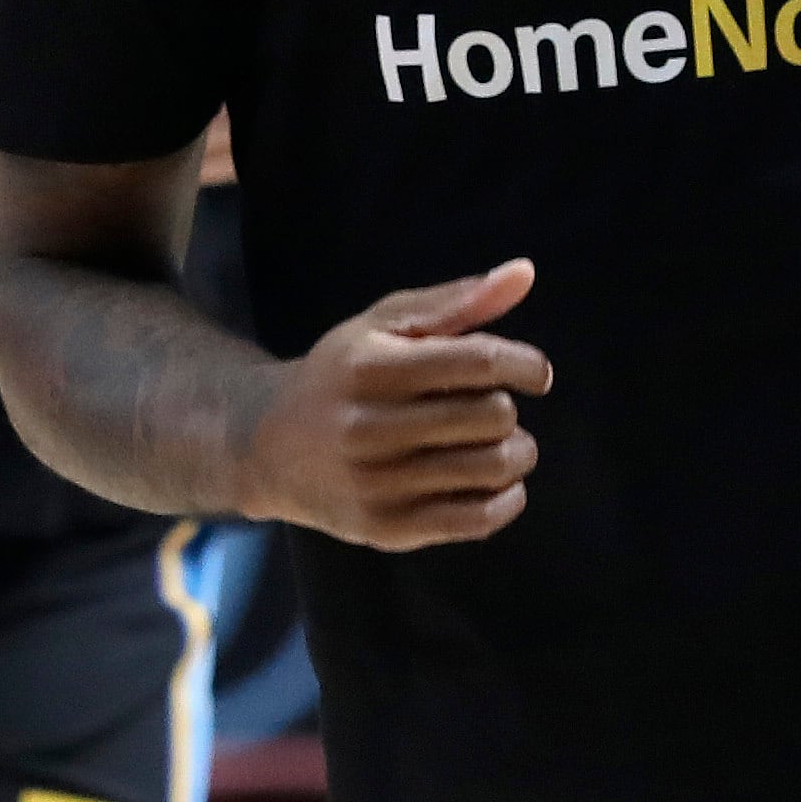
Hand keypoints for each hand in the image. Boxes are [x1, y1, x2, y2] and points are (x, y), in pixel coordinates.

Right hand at [233, 261, 549, 549]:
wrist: (266, 446)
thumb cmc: (341, 376)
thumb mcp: (383, 326)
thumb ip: (455, 301)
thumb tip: (525, 272)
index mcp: (369, 368)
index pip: (479, 362)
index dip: (525, 365)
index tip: (534, 373)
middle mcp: (367, 428)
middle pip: (492, 416)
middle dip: (507, 409)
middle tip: (492, 410)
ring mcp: (376, 484)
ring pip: (493, 468)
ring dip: (515, 454)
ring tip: (497, 444)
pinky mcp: (386, 529)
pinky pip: (478, 520)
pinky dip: (507, 499)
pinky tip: (497, 483)